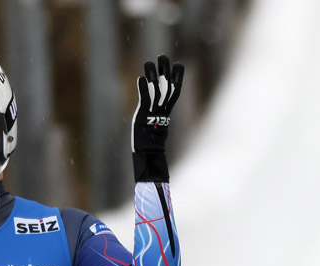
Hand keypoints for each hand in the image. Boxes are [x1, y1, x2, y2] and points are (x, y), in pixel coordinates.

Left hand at [131, 55, 183, 181]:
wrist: (149, 154)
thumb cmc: (150, 143)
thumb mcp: (154, 126)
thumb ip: (156, 115)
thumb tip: (157, 115)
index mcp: (166, 112)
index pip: (175, 92)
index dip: (178, 78)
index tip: (179, 65)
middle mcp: (162, 110)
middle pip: (167, 87)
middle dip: (165, 71)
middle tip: (163, 56)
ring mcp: (153, 112)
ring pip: (156, 91)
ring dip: (153, 75)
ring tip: (148, 62)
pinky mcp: (144, 116)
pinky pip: (145, 100)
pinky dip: (144, 89)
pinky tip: (141, 78)